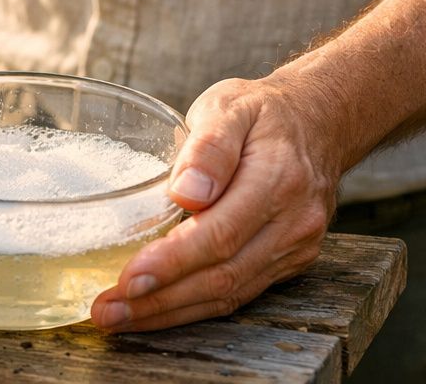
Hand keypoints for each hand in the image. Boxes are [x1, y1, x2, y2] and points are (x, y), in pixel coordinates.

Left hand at [89, 75, 340, 331]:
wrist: (317, 123)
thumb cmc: (261, 112)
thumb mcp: (230, 106)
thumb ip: (209, 147)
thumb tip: (186, 192)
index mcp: (277, 179)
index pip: (220, 233)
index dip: (173, 262)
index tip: (129, 279)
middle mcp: (293, 222)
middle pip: (222, 276)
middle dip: (160, 300)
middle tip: (107, 311)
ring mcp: (295, 248)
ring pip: (230, 294)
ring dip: (171, 312)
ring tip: (119, 318)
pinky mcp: (289, 262)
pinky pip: (240, 294)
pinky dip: (194, 307)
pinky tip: (156, 310)